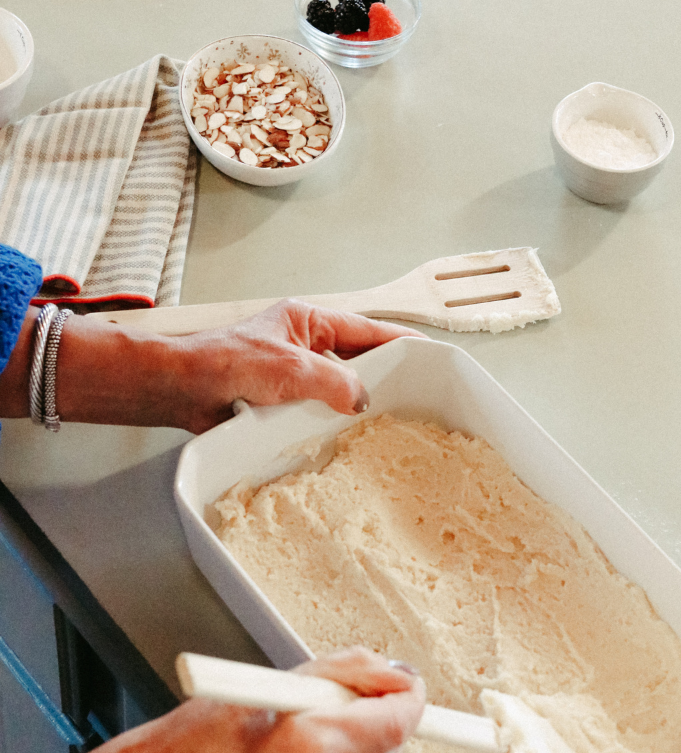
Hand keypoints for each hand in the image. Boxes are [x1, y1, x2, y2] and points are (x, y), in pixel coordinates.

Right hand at [45, 647, 425, 752]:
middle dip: (386, 720)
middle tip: (357, 698)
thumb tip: (391, 670)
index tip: (410, 684)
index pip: (396, 720)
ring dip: (364, 749)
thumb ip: (342, 671)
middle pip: (392, 752)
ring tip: (316, 730)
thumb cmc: (198, 738)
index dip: (410, 697)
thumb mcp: (272, 682)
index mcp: (310, 742)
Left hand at [178, 299, 426, 431]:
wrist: (181, 388)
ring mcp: (291, 370)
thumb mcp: (291, 367)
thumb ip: (335, 382)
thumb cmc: (227, 363)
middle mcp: (302, 342)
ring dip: (351, 399)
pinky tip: (343, 432)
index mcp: (307, 321)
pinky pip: (315, 405)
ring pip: (335, 384)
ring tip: (382, 414)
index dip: (397, 340)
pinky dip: (328, 417)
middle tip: (410, 390)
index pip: (364, 329)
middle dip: (378, 372)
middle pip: (354, 356)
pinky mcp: (279, 397)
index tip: (426, 352)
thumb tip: (363, 399)